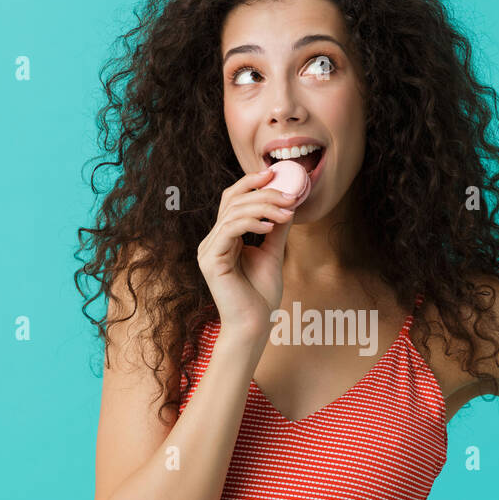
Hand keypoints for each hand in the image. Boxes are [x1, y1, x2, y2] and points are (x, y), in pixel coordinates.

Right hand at [196, 168, 298, 338]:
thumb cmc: (261, 297)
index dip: (251, 183)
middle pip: (233, 201)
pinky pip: (229, 230)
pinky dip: (251, 223)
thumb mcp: (273, 254)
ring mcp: (208, 250)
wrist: (255, 326)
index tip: (274, 173)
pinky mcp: (210, 260)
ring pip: (233, 212)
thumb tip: (288, 204)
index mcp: (224, 239)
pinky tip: (270, 225)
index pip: (233, 200)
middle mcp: (212, 241)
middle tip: (289, 195)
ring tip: (286, 210)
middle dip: (263, 193)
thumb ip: (276, 230)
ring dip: (263, 207)